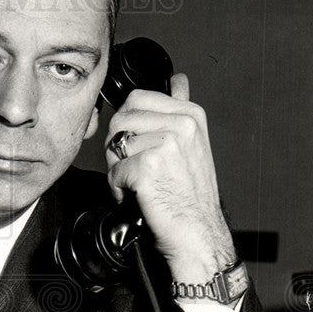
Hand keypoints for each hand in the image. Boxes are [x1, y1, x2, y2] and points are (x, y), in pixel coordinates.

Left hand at [105, 74, 236, 282]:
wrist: (197, 232)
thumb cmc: (190, 194)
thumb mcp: (192, 142)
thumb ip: (179, 109)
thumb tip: (178, 79)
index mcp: (190, 114)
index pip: (136, 98)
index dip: (129, 125)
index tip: (142, 146)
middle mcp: (181, 124)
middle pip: (120, 120)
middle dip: (120, 147)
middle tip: (141, 170)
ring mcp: (166, 143)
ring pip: (115, 146)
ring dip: (119, 170)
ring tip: (144, 184)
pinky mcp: (149, 166)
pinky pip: (114, 171)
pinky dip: (120, 190)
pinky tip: (142, 197)